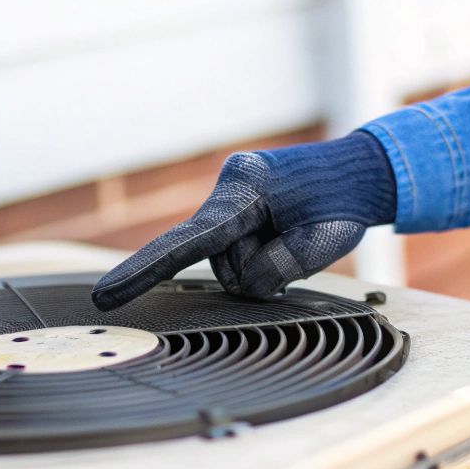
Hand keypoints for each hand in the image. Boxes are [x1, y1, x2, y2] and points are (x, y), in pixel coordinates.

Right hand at [90, 131, 396, 308]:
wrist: (363, 171)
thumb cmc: (345, 203)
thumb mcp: (321, 243)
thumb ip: (277, 269)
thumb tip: (245, 284)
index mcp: (244, 188)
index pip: (188, 240)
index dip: (144, 272)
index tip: (106, 296)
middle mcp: (230, 185)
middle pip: (220, 259)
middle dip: (256, 268)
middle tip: (299, 244)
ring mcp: (231, 193)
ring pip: (229, 260)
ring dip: (261, 262)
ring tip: (295, 237)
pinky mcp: (238, 204)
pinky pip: (236, 246)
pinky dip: (259, 253)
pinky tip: (285, 235)